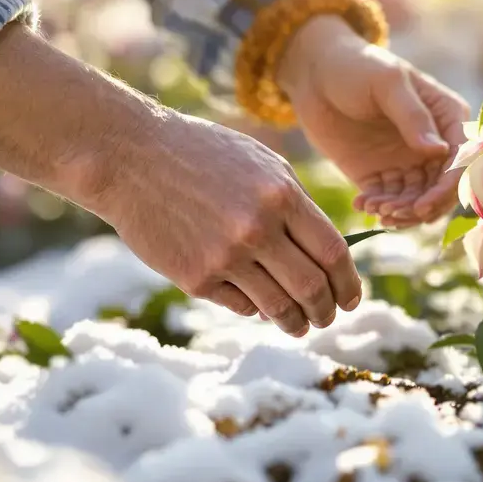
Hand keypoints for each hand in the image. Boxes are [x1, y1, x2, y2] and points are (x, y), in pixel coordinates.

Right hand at [0, 23, 360, 335]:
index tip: (352, 298)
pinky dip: (255, 309)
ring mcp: (226, 256)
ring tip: (299, 325)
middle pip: (312, 288)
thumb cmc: (202, 156)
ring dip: (295, 322)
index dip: (349, 283)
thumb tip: (330, 256)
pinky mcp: (196, 277)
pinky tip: (257, 304)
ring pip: (278, 307)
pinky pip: (241, 305)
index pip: (333, 254)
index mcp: (282, 195)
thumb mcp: (261, 165)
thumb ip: (297, 206)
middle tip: (328, 318)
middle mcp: (258, 228)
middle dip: (326, 310)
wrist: (130, 158)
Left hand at [277, 16, 468, 227]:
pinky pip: (386, 199)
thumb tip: (440, 151)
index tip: (424, 206)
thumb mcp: (386, 83)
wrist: (314, 73)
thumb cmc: (356, 65)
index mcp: (447, 116)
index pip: (460, 158)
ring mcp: (407, 161)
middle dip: (422, 206)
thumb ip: (413, 116)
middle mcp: (433, 143)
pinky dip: (378, 206)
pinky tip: (362, 204)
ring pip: (415, 199)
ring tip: (376, 209)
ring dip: (400, 211)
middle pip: (440, 187)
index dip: (446, 187)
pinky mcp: (379, 173)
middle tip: (396, 214)